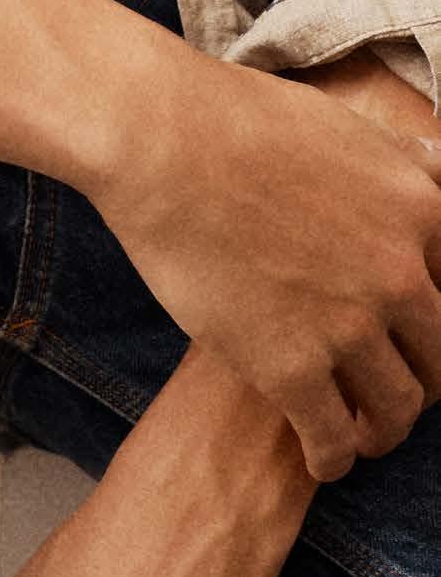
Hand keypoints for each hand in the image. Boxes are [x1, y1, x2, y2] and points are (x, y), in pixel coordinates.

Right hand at [90, 36, 440, 479]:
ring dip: (384, 429)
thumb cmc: (242, 118)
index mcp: (420, 210)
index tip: (416, 335)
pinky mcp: (288, 367)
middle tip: (396, 388)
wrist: (163, 141)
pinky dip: (335, 458)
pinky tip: (323, 457)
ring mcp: (346, 325)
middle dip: (422, 381)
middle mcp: (398, 274)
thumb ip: (403, 162)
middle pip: (440, 361)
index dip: (437, 322)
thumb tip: (436, 167)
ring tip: (364, 434)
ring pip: (397, 409)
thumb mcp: (348, 125)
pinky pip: (332, 439)